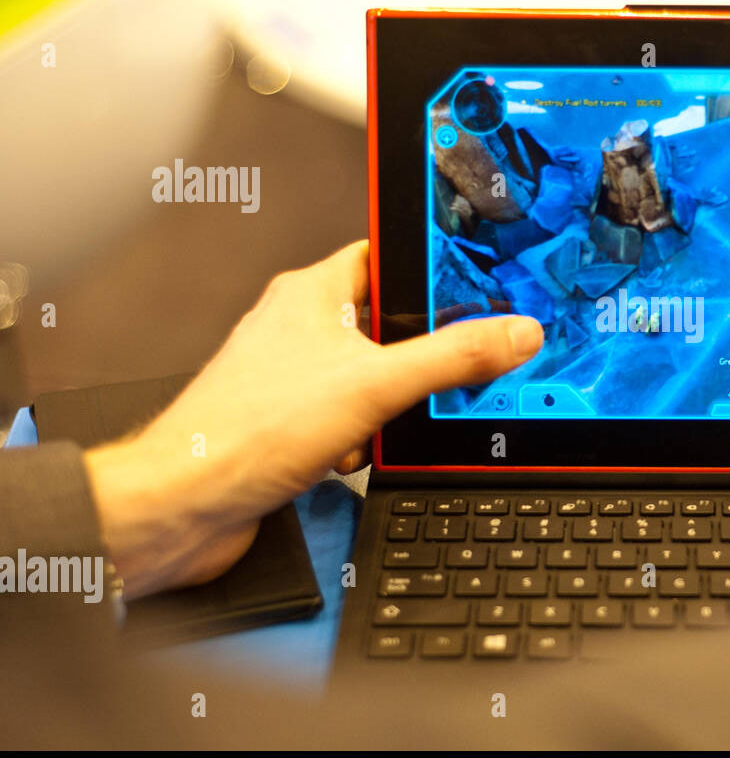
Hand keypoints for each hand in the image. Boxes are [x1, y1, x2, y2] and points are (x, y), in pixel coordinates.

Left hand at [84, 241, 542, 598]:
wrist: (188, 503)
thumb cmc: (247, 431)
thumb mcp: (377, 385)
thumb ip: (452, 358)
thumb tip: (513, 333)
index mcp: (311, 294)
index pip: (382, 255)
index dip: (427, 267)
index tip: (469, 281)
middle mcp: (296, 328)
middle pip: (383, 325)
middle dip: (413, 357)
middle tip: (439, 369)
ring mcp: (289, 377)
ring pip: (366, 377)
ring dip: (385, 406)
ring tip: (380, 423)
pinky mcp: (286, 422)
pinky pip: (344, 419)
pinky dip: (359, 438)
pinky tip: (349, 455)